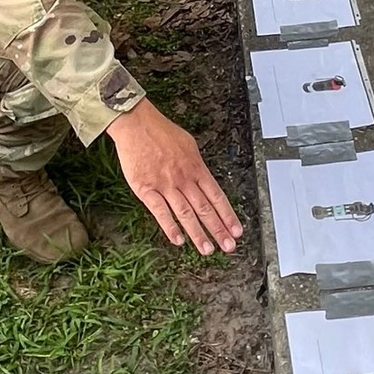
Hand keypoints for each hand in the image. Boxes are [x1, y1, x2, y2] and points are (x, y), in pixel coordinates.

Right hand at [106, 97, 242, 256]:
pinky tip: (178, 240)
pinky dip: (170, 227)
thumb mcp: (188, 145)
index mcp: (196, 168)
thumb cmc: (161, 132)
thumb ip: (196, 166)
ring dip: (198, 234)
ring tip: (207, 250)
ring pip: (186, 214)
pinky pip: (160, 211)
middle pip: (205, 209)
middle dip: (218, 230)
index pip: (217, 197)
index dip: (228, 215)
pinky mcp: (146, 188)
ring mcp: (165, 184)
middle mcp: (184, 178)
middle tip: (228, 246)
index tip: (236, 230)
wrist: (137, 123)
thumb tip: (204, 181)